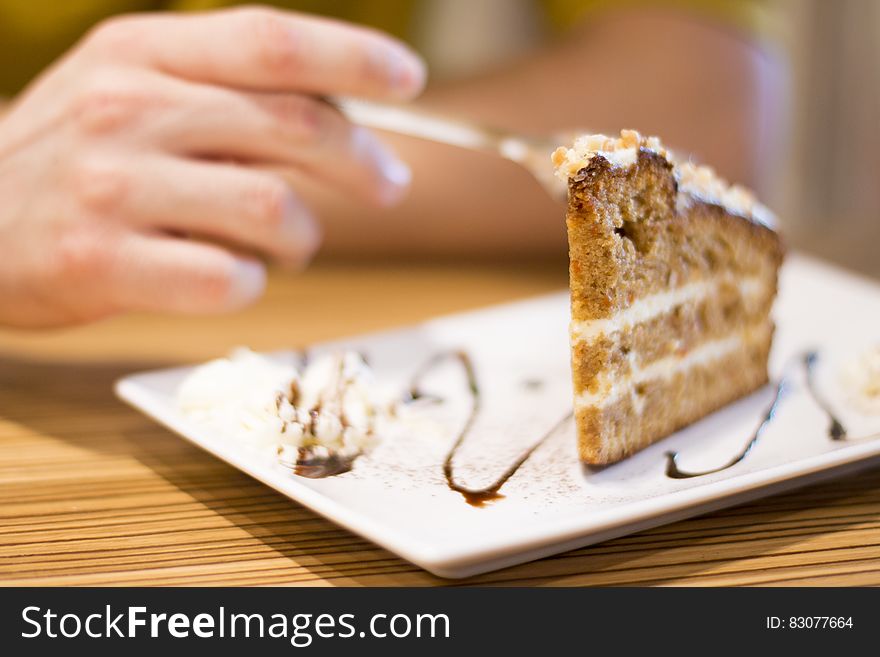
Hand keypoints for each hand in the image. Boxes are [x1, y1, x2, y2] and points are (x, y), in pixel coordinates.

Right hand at [0, 6, 424, 327]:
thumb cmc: (75, 159)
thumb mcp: (132, 89)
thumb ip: (225, 89)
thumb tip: (343, 112)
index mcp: (141, 52)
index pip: (270, 42)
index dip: (352, 58)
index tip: (408, 79)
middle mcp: (129, 108)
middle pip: (292, 126)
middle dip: (361, 162)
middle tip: (389, 186)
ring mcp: (113, 186)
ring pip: (271, 208)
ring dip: (302, 234)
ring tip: (288, 243)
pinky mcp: (104, 262)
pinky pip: (228, 279)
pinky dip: (250, 283)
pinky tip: (231, 277)